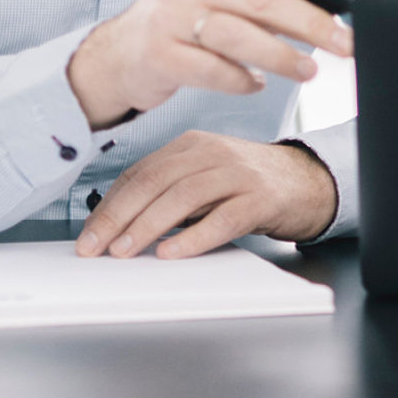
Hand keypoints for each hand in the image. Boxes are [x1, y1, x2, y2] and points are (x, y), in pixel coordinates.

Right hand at [66, 0, 356, 129]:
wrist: (118, 55)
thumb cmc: (185, 23)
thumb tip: (333, 11)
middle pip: (263, 0)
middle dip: (312, 23)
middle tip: (347, 44)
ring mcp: (171, 17)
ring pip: (238, 35)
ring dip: (281, 56)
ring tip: (309, 72)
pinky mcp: (159, 55)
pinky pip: (210, 70)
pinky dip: (239, 81)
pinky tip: (254, 86)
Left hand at [74, 132, 337, 257]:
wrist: (307, 181)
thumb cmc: (248, 184)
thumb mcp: (204, 177)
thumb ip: (169, 192)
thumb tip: (120, 225)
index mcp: (192, 145)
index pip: (141, 172)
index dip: (110, 204)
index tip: (89, 234)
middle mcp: (213, 153)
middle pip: (156, 181)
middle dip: (119, 216)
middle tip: (96, 246)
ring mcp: (239, 173)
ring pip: (184, 197)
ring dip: (148, 226)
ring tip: (126, 250)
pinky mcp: (262, 198)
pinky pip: (223, 218)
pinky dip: (194, 237)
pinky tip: (173, 252)